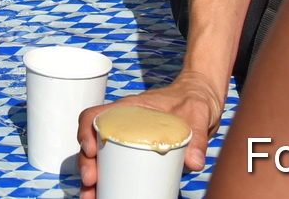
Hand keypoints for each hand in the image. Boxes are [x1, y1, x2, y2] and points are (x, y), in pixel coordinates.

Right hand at [76, 71, 223, 196]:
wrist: (202, 100)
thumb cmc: (194, 99)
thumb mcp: (197, 114)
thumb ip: (197, 137)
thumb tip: (194, 163)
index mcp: (130, 109)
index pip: (96, 115)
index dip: (86, 132)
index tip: (92, 151)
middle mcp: (124, 124)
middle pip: (94, 142)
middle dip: (87, 163)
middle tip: (91, 182)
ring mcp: (129, 139)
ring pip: (102, 158)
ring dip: (94, 178)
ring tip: (92, 196)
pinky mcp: (139, 153)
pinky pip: (118, 167)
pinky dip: (109, 182)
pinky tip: (108, 195)